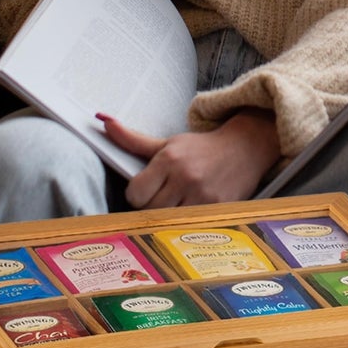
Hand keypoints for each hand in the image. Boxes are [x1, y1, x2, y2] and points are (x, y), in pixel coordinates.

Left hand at [96, 109, 280, 208]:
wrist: (245, 147)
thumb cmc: (200, 148)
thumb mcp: (167, 143)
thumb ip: (132, 139)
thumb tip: (102, 120)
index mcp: (169, 159)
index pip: (135, 193)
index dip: (137, 195)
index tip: (147, 189)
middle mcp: (186, 177)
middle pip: (151, 211)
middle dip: (153, 207)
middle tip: (164, 197)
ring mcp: (204, 196)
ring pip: (169, 222)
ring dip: (170, 218)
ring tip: (178, 205)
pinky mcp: (219, 210)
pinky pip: (192, 227)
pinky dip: (189, 223)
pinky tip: (194, 211)